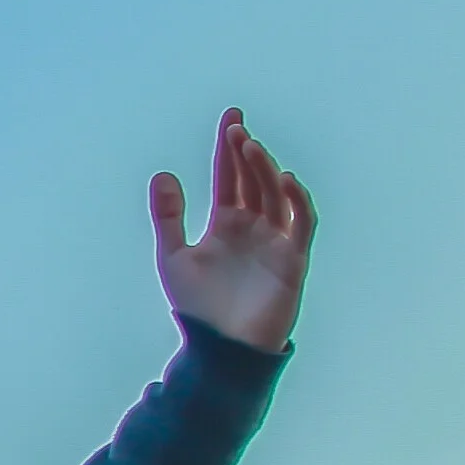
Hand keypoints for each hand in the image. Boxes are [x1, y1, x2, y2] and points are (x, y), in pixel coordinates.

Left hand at [150, 106, 315, 351]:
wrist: (219, 347)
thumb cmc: (197, 306)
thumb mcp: (173, 256)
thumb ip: (168, 216)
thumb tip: (163, 173)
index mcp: (225, 222)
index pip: (230, 176)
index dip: (228, 148)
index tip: (229, 117)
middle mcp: (253, 226)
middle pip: (253, 179)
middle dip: (246, 151)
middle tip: (235, 126)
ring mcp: (275, 240)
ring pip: (275, 194)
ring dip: (265, 169)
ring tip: (249, 146)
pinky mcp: (293, 260)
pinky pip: (301, 224)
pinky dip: (297, 201)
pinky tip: (284, 180)